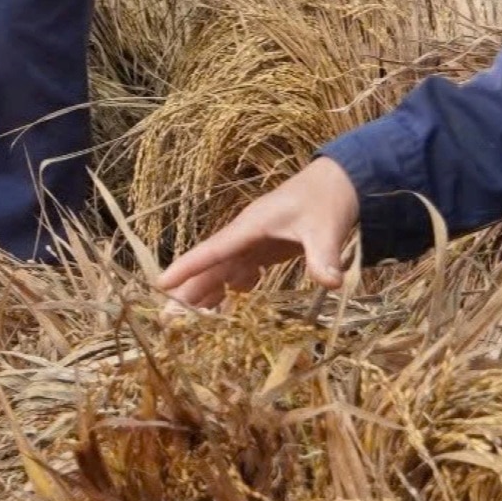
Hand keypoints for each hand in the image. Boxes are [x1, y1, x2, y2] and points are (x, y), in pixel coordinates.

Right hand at [157, 157, 360, 306]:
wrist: (340, 181)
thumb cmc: (327, 199)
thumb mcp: (325, 228)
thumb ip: (322, 255)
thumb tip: (330, 283)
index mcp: (251, 226)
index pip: (213, 250)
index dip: (188, 268)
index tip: (161, 284)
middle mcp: (246, 234)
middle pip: (212, 265)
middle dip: (189, 289)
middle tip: (168, 319)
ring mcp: (255, 241)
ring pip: (224, 269)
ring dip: (207, 291)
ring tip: (189, 318)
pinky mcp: (267, 247)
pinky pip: (242, 269)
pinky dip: (233, 286)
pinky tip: (230, 302)